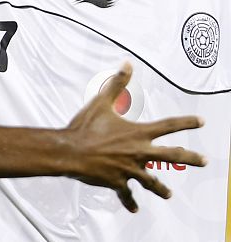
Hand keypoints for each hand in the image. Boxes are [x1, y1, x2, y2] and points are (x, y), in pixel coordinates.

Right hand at [64, 62, 205, 211]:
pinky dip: (130, 201)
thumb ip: (117, 84)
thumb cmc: (85, 127)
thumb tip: (127, 64)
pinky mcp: (117, 182)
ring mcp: (130, 169)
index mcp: (138, 133)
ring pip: (152, 181)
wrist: (69, 151)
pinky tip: (134, 209)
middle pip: (173, 155)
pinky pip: (126, 194)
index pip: (169, 126)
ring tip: (168, 194)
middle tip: (204, 161)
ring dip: (161, 188)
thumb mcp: (101, 102)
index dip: (186, 122)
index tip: (200, 122)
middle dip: (191, 158)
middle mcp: (139, 152)